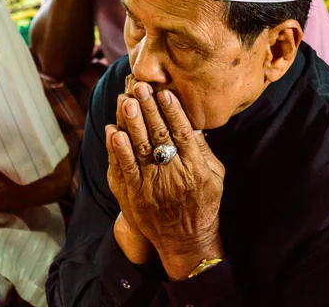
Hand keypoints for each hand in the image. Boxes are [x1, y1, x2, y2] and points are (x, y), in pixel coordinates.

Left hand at [108, 81, 224, 279]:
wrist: (187, 242)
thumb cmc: (204, 204)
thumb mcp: (215, 176)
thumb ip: (204, 149)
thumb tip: (192, 122)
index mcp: (195, 168)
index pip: (183, 133)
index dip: (173, 111)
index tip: (164, 92)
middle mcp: (174, 175)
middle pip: (159, 135)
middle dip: (149, 108)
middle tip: (140, 86)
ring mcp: (153, 186)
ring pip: (140, 149)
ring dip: (132, 123)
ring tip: (125, 100)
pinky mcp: (136, 196)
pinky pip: (125, 170)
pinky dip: (118, 150)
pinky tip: (113, 131)